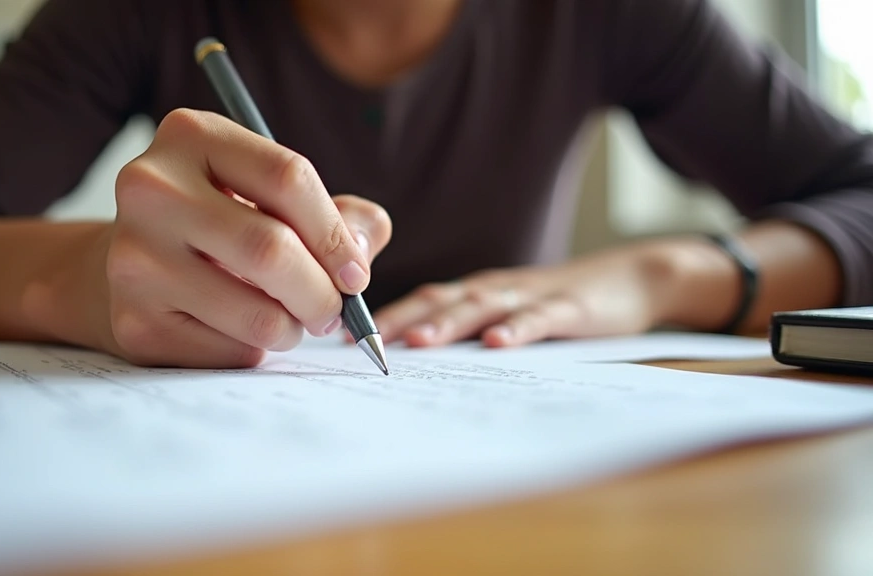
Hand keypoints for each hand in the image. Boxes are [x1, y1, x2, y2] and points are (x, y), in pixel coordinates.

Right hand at [57, 109, 391, 366]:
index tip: (355, 273)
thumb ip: (341, 215)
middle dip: (321, 292)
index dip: (335, 233)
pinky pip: (230, 352)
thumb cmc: (225, 223)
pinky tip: (237, 329)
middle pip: (270, 249)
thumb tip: (356, 259)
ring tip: (288, 321)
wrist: (134, 264)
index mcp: (191, 136)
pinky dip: (254, 350)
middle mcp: (150, 188)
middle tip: (332, 310)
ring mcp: (134, 258)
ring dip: (292, 329)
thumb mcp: (275, 194)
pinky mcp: (134, 321)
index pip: (286, 177)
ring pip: (257, 315)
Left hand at [374, 240, 734, 346]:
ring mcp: (530, 296)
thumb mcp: (508, 313)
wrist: (632, 278)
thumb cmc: (559, 302)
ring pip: (481, 307)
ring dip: (448, 324)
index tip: (343, 336)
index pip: (422, 301)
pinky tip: (499, 345)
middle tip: (362, 341)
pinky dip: (518, 330)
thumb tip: (413, 357)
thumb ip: (469, 328)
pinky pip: (539, 318)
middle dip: (399, 319)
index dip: (383, 315)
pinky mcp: (569, 308)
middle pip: (441, 301)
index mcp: (475, 292)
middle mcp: (494, 289)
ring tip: (417, 342)